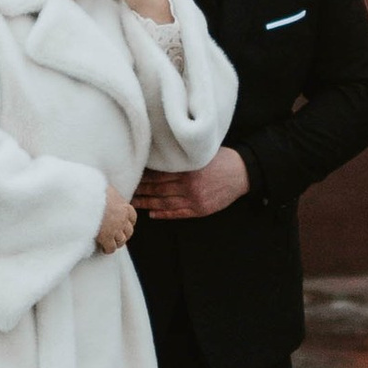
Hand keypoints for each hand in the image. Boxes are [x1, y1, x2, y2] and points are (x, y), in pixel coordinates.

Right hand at [95, 184, 137, 252]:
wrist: (86, 199)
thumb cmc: (92, 191)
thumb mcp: (105, 188)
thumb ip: (109, 193)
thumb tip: (106, 191)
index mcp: (123, 206)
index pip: (132, 216)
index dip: (129, 222)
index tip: (125, 224)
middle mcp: (122, 219)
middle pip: (129, 231)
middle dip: (124, 234)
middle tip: (118, 236)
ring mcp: (115, 229)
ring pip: (121, 241)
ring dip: (117, 243)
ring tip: (111, 244)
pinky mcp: (106, 237)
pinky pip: (110, 248)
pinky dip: (108, 249)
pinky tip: (103, 249)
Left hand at [132, 147, 251, 218]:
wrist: (242, 172)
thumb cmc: (221, 159)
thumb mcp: (200, 154)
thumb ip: (181, 158)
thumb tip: (159, 157)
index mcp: (187, 170)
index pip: (158, 175)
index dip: (143, 177)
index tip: (131, 176)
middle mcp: (189, 186)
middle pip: (158, 190)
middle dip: (140, 191)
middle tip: (125, 191)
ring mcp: (195, 200)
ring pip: (164, 203)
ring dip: (147, 203)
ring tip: (133, 203)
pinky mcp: (200, 210)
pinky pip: (178, 214)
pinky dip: (164, 214)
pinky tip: (152, 213)